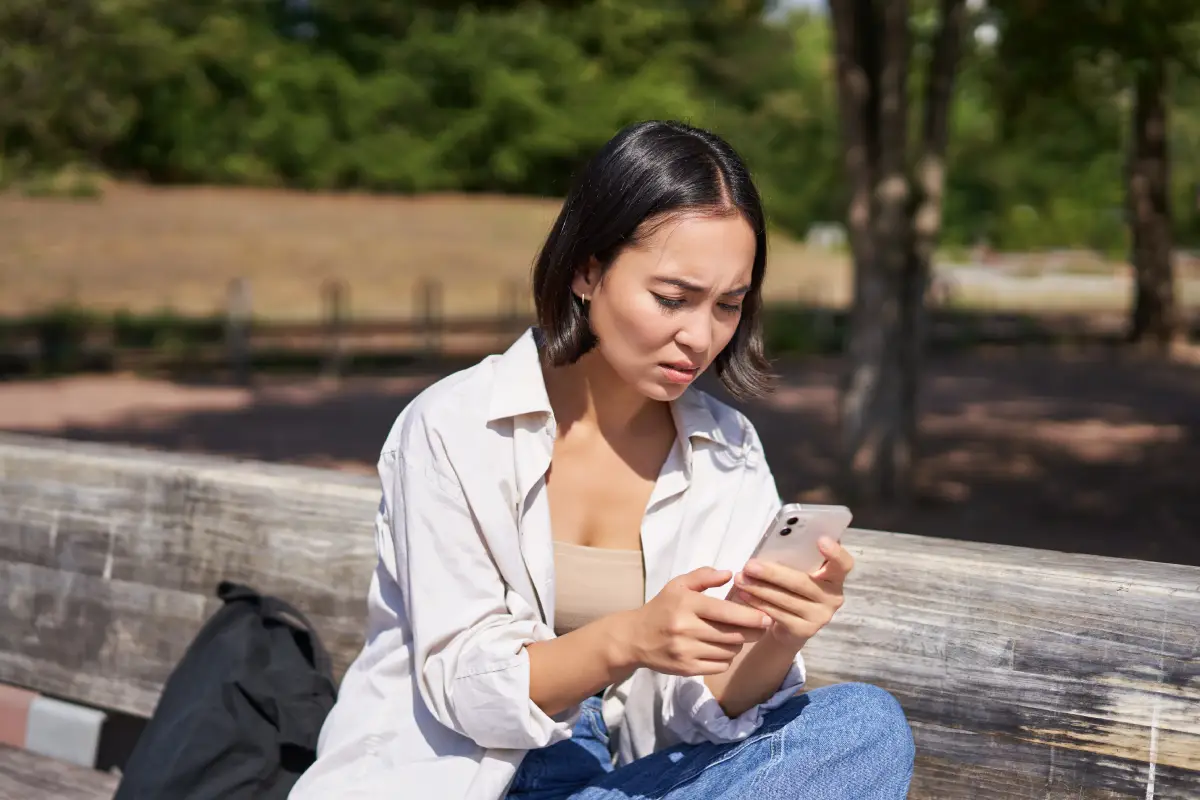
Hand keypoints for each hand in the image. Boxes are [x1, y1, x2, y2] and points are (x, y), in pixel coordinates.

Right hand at [620, 567, 772, 676]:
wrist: (635, 638)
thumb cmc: (662, 608)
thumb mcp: (678, 585)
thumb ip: (703, 576)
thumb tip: (730, 574)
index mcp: (686, 604)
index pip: (725, 612)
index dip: (750, 616)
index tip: (767, 616)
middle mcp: (686, 629)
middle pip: (732, 634)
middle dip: (752, 631)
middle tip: (761, 626)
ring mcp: (686, 651)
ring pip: (729, 651)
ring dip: (738, 643)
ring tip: (736, 635)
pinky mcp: (687, 669)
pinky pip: (720, 666)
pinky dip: (726, 658)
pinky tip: (721, 648)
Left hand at [731, 537, 853, 650]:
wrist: (791, 625)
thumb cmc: (793, 587)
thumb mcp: (798, 571)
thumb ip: (796, 558)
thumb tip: (779, 535)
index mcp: (835, 576)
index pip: (844, 564)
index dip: (835, 552)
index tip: (820, 539)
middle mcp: (833, 597)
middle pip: (802, 582)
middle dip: (772, 573)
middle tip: (749, 565)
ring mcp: (821, 616)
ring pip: (786, 600)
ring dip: (759, 588)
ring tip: (741, 579)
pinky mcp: (805, 631)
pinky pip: (778, 615)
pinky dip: (758, 603)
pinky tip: (744, 595)